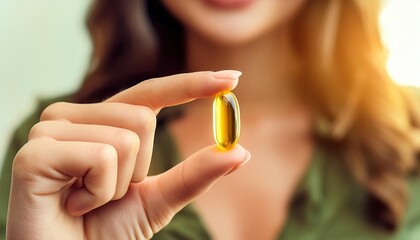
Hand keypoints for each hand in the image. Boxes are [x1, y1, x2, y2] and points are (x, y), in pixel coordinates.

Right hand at [7, 71, 249, 239]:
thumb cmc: (104, 231)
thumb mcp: (159, 199)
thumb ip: (195, 174)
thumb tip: (240, 151)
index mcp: (101, 121)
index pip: (150, 93)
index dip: (191, 84)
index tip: (232, 79)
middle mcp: (74, 116)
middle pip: (143, 118)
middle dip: (138, 170)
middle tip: (106, 194)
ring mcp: (51, 130)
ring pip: (125, 139)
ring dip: (116, 186)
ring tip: (86, 200)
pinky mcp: (34, 152)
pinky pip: (101, 158)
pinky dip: (97, 193)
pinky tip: (72, 203)